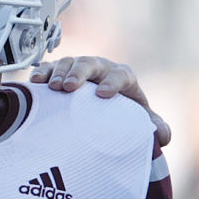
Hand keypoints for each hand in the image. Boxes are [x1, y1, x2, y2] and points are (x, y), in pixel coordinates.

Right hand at [31, 56, 170, 145]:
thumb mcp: (140, 120)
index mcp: (123, 77)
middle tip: (70, 88)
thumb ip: (154, 127)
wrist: (105, 107)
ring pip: (69, 62)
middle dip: (80, 73)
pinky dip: (43, 72)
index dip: (112, 82)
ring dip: (59, 72)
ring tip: (52, 88)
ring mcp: (79, 69)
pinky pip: (51, 67)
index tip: (103, 95)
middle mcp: (101, 69)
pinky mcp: (61, 73)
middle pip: (91, 63)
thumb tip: (162, 136)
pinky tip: (35, 82)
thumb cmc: (123, 113)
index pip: (121, 75)